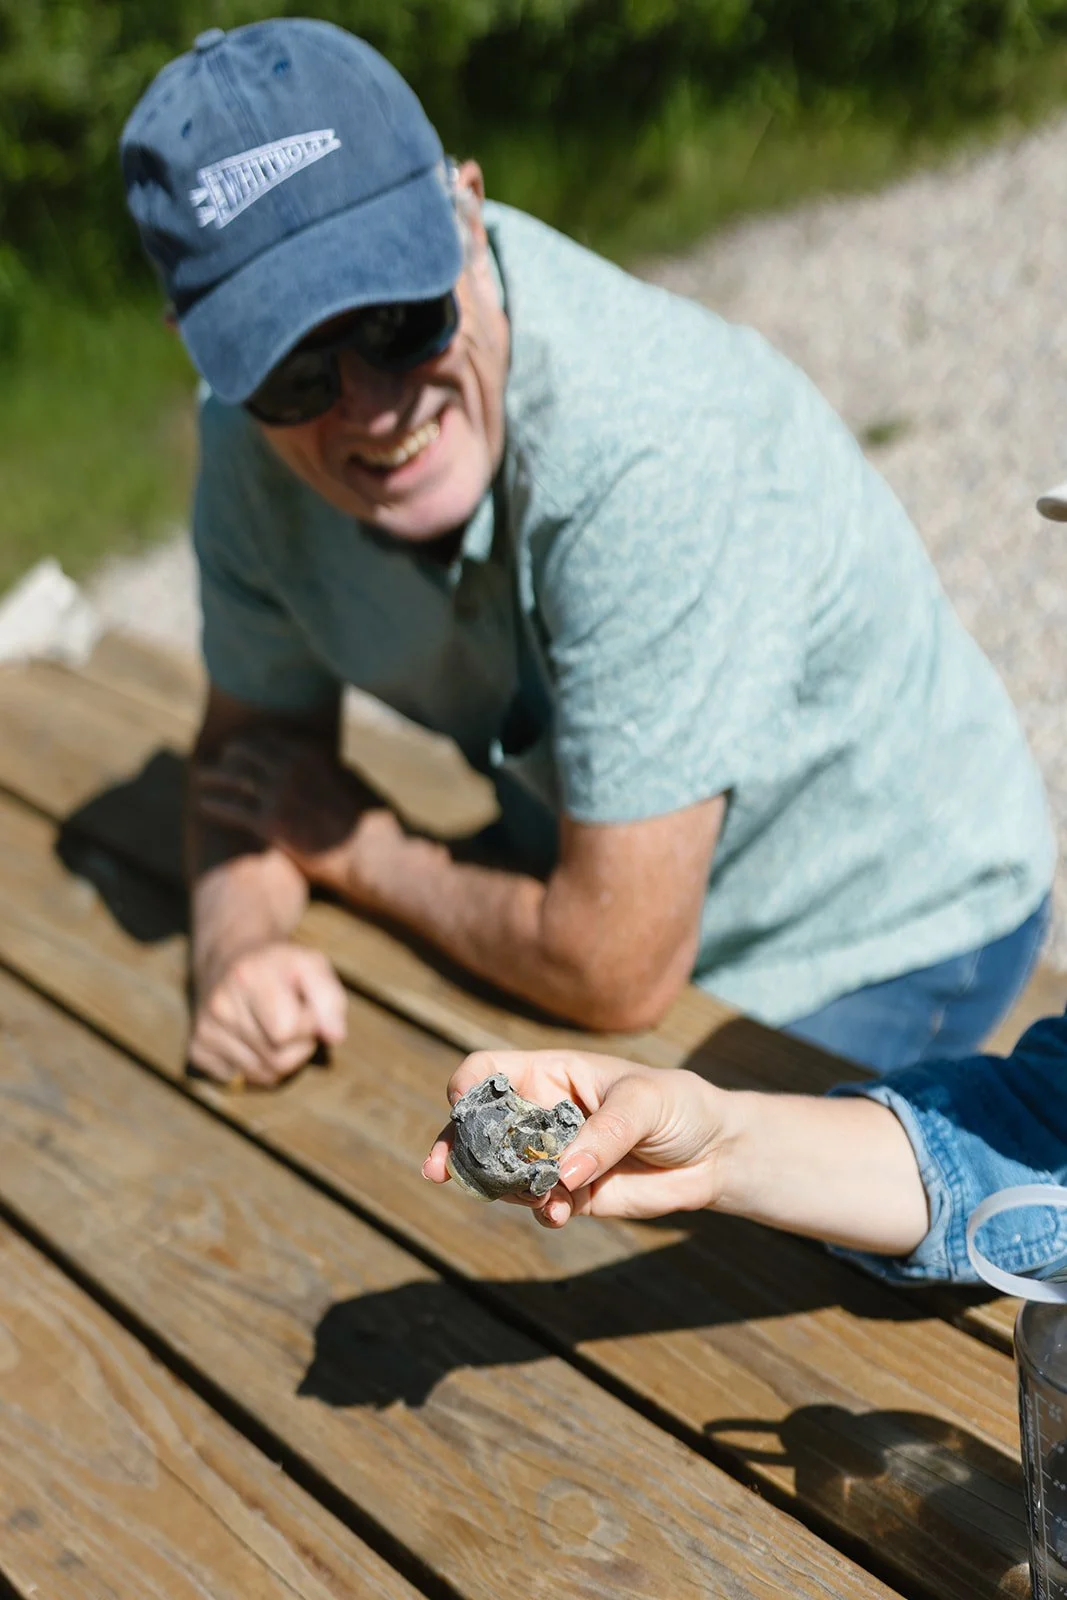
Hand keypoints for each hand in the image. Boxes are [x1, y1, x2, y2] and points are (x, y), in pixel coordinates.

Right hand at [189, 940, 346, 1087]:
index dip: (308, 1024)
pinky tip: (251, 1037)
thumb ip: (331, 999)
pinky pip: (241, 1080)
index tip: (306, 1007)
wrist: (231, 958)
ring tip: (273, 1027)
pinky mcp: (197, 1050)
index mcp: (248, 976)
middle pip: (278, 1060)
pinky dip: (254, 1065)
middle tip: (292, 1020)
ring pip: (262, 1075)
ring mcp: (205, 1030)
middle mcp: (220, 1004)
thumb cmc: (280, 967)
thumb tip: (334, 1036)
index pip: (287, 1030)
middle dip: (298, 1046)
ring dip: (279, 1058)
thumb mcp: (312, 966)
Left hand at [194, 730, 397, 901]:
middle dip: (232, 753)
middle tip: (221, 757)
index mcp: (315, 756)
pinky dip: (215, 804)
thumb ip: (339, 772)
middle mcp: (293, 769)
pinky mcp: (270, 822)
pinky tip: (203, 804)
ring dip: (215, 775)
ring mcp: (279, 794)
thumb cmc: (373, 826)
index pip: (275, 740)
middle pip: (250, 753)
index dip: (257, 742)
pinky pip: (233, 808)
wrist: (372, 855)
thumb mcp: (358, 786)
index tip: (247, 746)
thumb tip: (336, 765)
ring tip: (202, 777)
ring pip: (235, 777)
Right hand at [423, 1049, 727, 1226]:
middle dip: (458, 1148)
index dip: (467, 1087)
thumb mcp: (646, 1102)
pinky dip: (539, 1210)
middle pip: (479, 1127)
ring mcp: (551, 1155)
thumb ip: (603, 1133)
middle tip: (442, 1171)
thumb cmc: (679, 1105)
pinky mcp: (569, 1193)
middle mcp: (541, 1112)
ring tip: (538, 1195)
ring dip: (506, 1186)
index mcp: (550, 1072)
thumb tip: (562, 1173)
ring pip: (502, 1172)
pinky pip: (536, 1204)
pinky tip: (559, 1212)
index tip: (460, 1110)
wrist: (714, 1153)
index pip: (487, 1071)